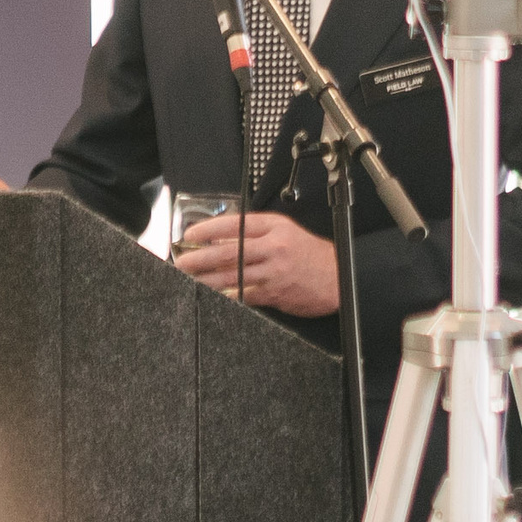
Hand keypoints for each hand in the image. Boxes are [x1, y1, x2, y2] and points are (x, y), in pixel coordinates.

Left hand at [173, 209, 340, 317]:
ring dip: (206, 279)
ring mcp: (273, 273)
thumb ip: (257, 231)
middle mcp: (273, 248)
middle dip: (200, 257)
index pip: (236, 225)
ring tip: (189, 279)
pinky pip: (244, 295)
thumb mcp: (286, 231)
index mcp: (275, 228)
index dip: (209, 229)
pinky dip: (226, 295)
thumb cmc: (311, 254)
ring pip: (232, 276)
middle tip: (181, 261)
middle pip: (229, 252)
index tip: (191, 234)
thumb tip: (223, 236)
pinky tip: (212, 296)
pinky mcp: (274, 294)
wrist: (339, 277)